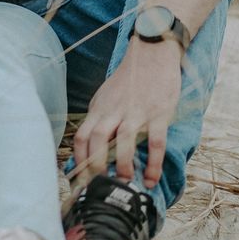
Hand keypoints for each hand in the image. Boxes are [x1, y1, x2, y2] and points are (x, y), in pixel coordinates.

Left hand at [72, 38, 181, 188]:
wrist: (153, 53)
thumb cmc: (128, 80)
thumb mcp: (105, 97)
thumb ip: (98, 119)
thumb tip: (88, 148)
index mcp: (100, 108)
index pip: (82, 137)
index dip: (79, 161)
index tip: (82, 182)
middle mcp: (115, 110)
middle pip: (98, 139)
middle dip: (97, 166)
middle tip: (102, 186)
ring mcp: (137, 111)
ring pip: (124, 140)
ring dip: (123, 165)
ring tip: (126, 182)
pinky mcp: (159, 112)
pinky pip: (155, 141)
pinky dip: (153, 163)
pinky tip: (152, 179)